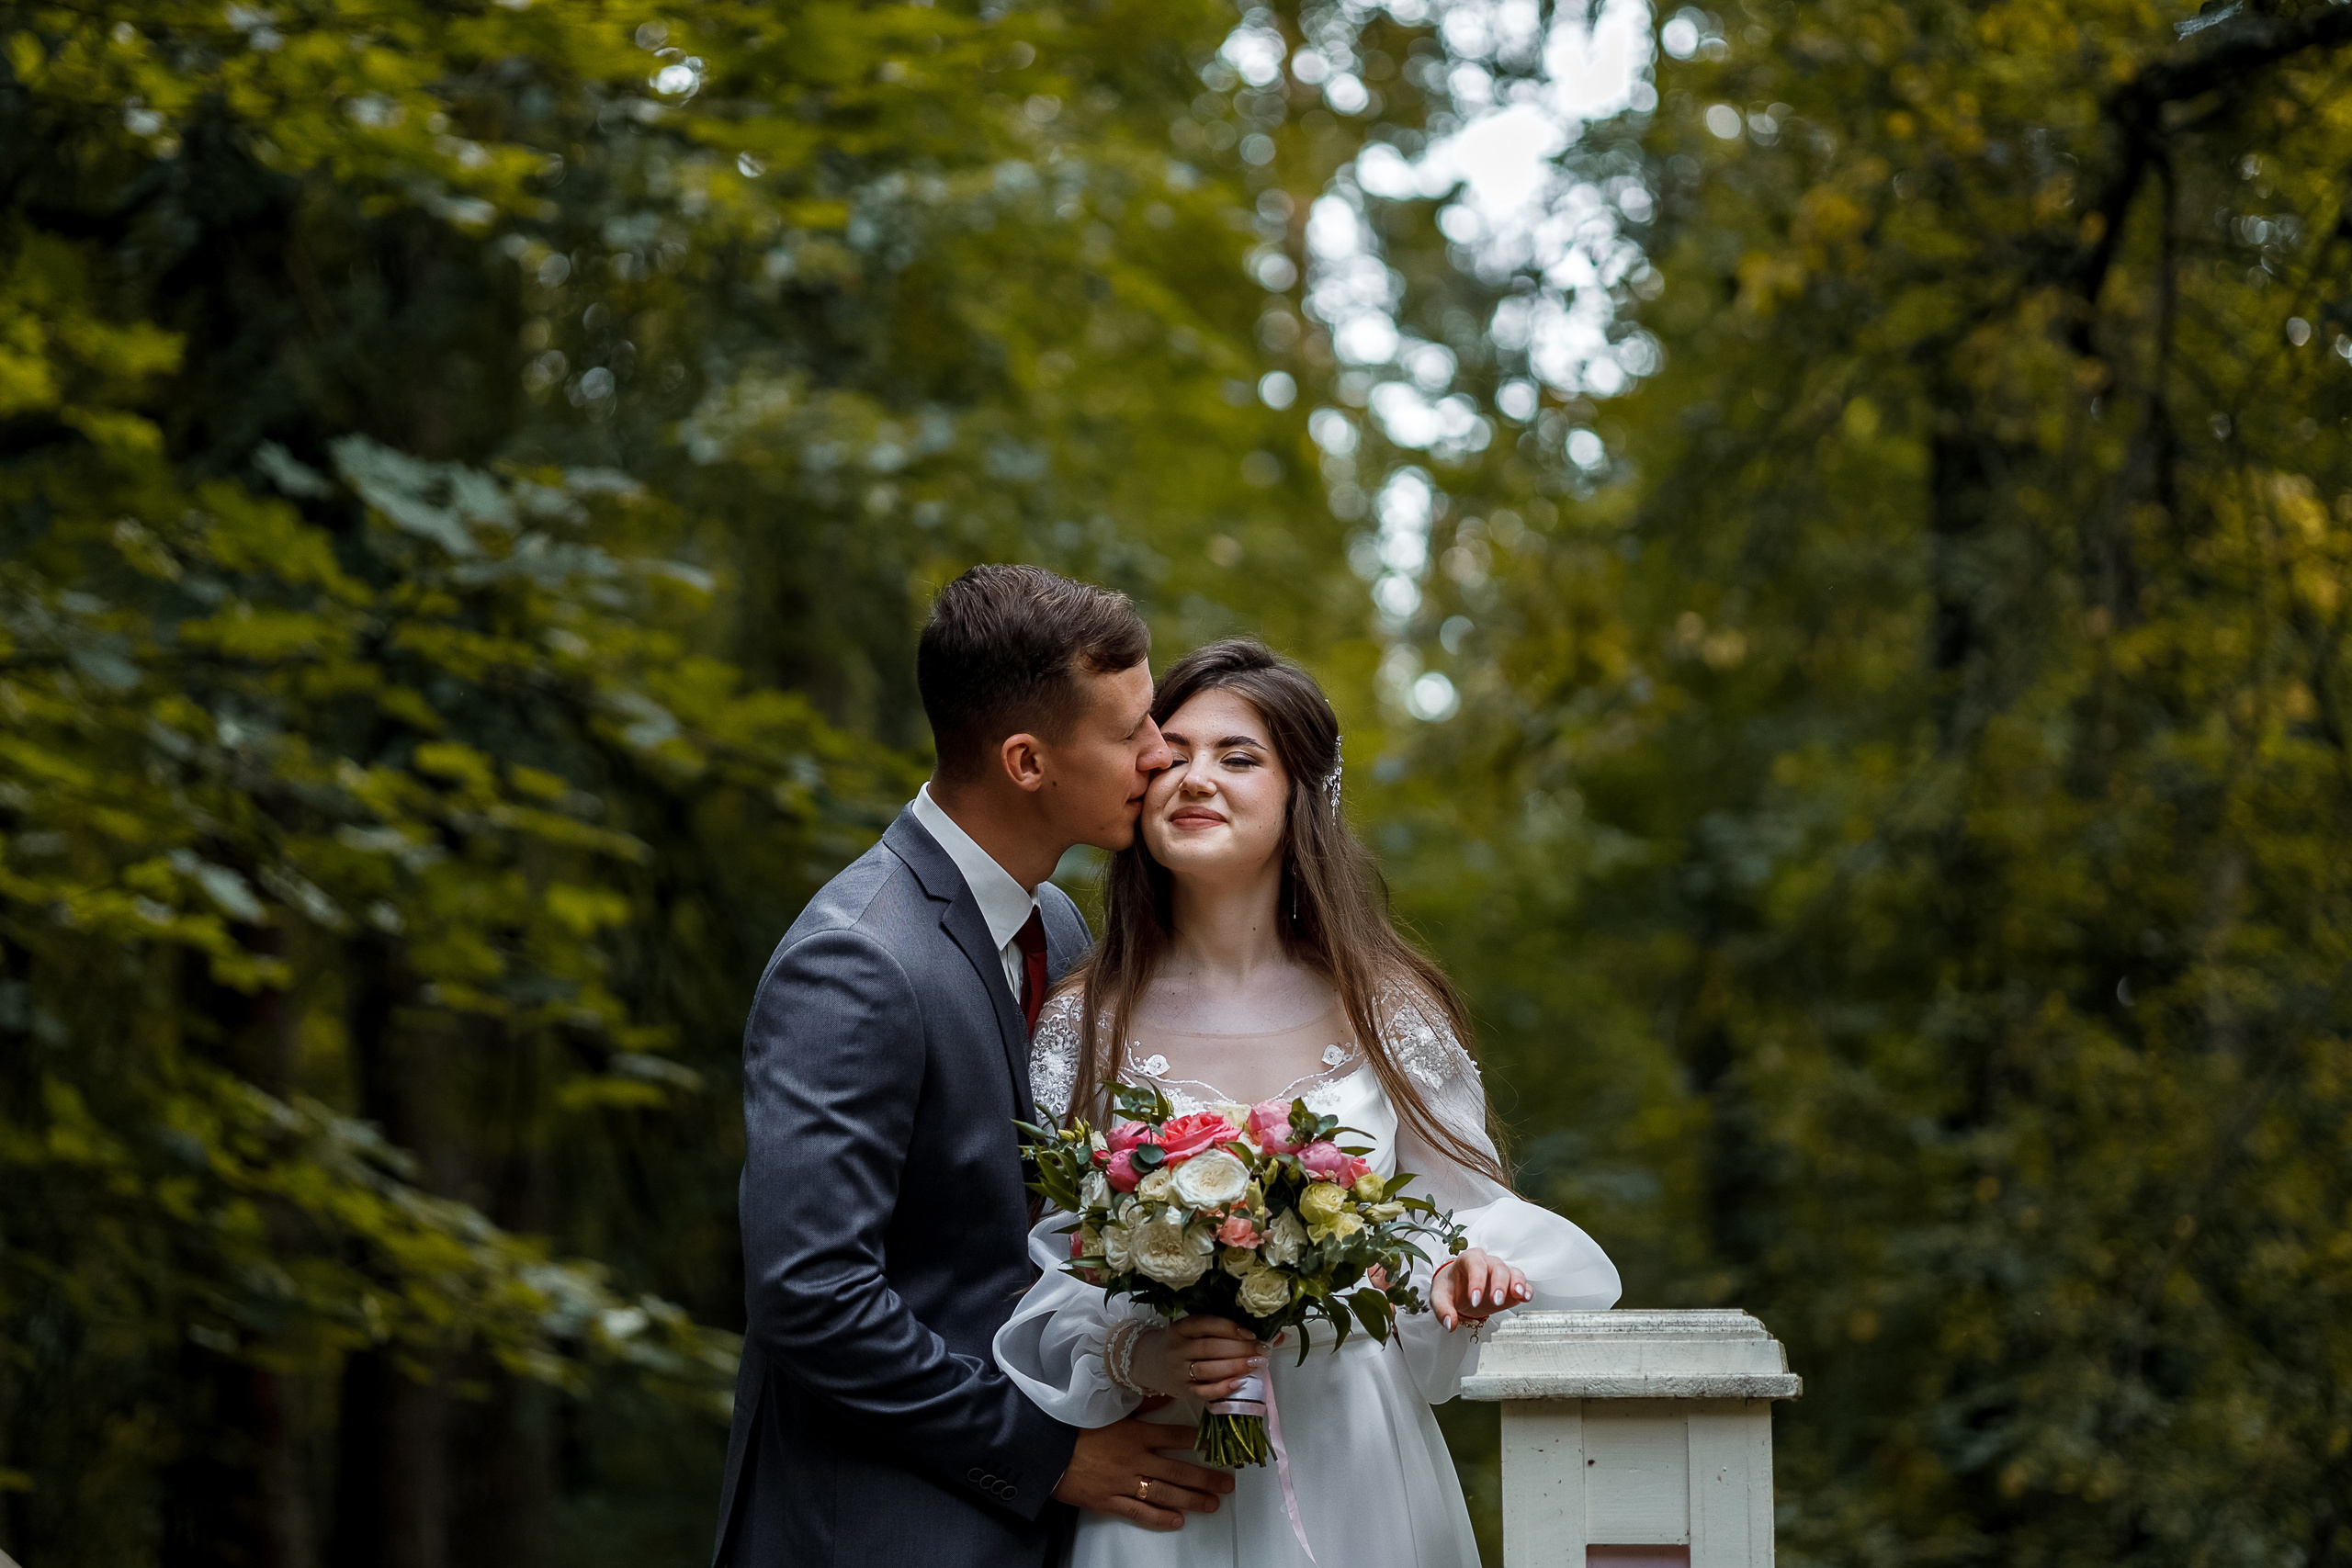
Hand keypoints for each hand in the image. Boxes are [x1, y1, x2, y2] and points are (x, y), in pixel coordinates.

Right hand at [1053, 1407, 1235, 1529]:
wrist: (1043, 1449)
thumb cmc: (1073, 1425)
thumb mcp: (1107, 1409)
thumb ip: (1140, 1403)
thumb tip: (1165, 1393)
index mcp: (1135, 1433)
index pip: (1175, 1436)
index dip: (1198, 1441)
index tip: (1217, 1445)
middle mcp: (1135, 1459)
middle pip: (1178, 1470)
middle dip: (1206, 1478)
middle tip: (1228, 1484)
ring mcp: (1123, 1483)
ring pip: (1165, 1493)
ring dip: (1192, 1499)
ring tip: (1212, 1504)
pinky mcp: (1109, 1501)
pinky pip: (1140, 1512)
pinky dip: (1160, 1517)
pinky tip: (1177, 1520)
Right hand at [1131, 1316, 1271, 1401]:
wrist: (1150, 1362)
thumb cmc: (1183, 1343)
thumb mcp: (1194, 1330)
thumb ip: (1225, 1329)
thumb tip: (1276, 1334)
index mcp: (1180, 1328)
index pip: (1204, 1324)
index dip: (1229, 1327)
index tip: (1250, 1332)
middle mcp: (1177, 1349)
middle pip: (1210, 1348)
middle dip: (1239, 1349)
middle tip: (1261, 1350)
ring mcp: (1178, 1371)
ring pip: (1208, 1369)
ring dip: (1234, 1366)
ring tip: (1256, 1364)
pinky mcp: (1183, 1391)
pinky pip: (1203, 1392)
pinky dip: (1222, 1388)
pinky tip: (1239, 1383)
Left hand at [1433, 1247, 1528, 1328]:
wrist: (1458, 1289)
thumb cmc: (1450, 1288)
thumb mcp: (1440, 1296)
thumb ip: (1442, 1309)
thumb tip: (1450, 1323)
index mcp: (1469, 1260)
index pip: (1475, 1264)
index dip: (1477, 1280)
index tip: (1474, 1300)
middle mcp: (1487, 1263)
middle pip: (1498, 1267)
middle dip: (1498, 1284)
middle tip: (1496, 1301)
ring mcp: (1501, 1273)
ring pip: (1513, 1272)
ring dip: (1517, 1284)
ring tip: (1518, 1295)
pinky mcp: (1510, 1285)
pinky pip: (1522, 1284)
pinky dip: (1526, 1290)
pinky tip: (1526, 1298)